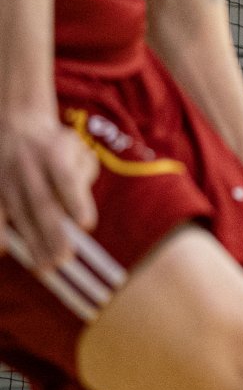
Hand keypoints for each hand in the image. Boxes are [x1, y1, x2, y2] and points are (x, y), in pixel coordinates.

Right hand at [0, 113, 98, 269]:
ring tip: (44, 267)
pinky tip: (4, 250)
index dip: (75, 200)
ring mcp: (4, 175)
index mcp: (53, 153)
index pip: (65, 178)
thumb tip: (77, 213)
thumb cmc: (56, 147)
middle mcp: (26, 165)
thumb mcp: (77, 150)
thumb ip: (82, 176)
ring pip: (18, 211)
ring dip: (31, 241)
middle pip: (41, 202)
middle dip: (53, 233)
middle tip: (64, 260)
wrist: (15, 122)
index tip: (86, 224)